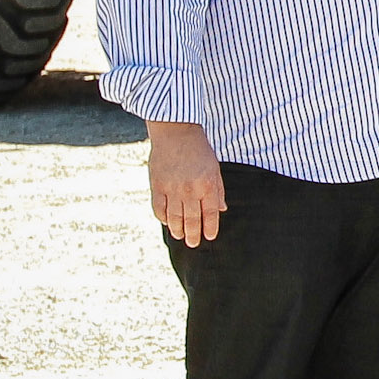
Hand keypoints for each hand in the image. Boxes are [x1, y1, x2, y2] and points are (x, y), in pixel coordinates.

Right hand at [146, 122, 224, 245]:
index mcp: (207, 185)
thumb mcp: (215, 169)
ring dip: (177, 229)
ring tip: (180, 237)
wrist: (176, 134)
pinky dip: (162, 217)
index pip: (209, 213)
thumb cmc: (199, 151)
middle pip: (191, 218)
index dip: (210, 228)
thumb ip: (218, 191)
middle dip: (193, 234)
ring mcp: (171, 189)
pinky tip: (166, 222)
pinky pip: (158, 208)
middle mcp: (189, 190)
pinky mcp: (157, 185)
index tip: (209, 237)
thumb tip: (221, 210)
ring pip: (174, 217)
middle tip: (194, 244)